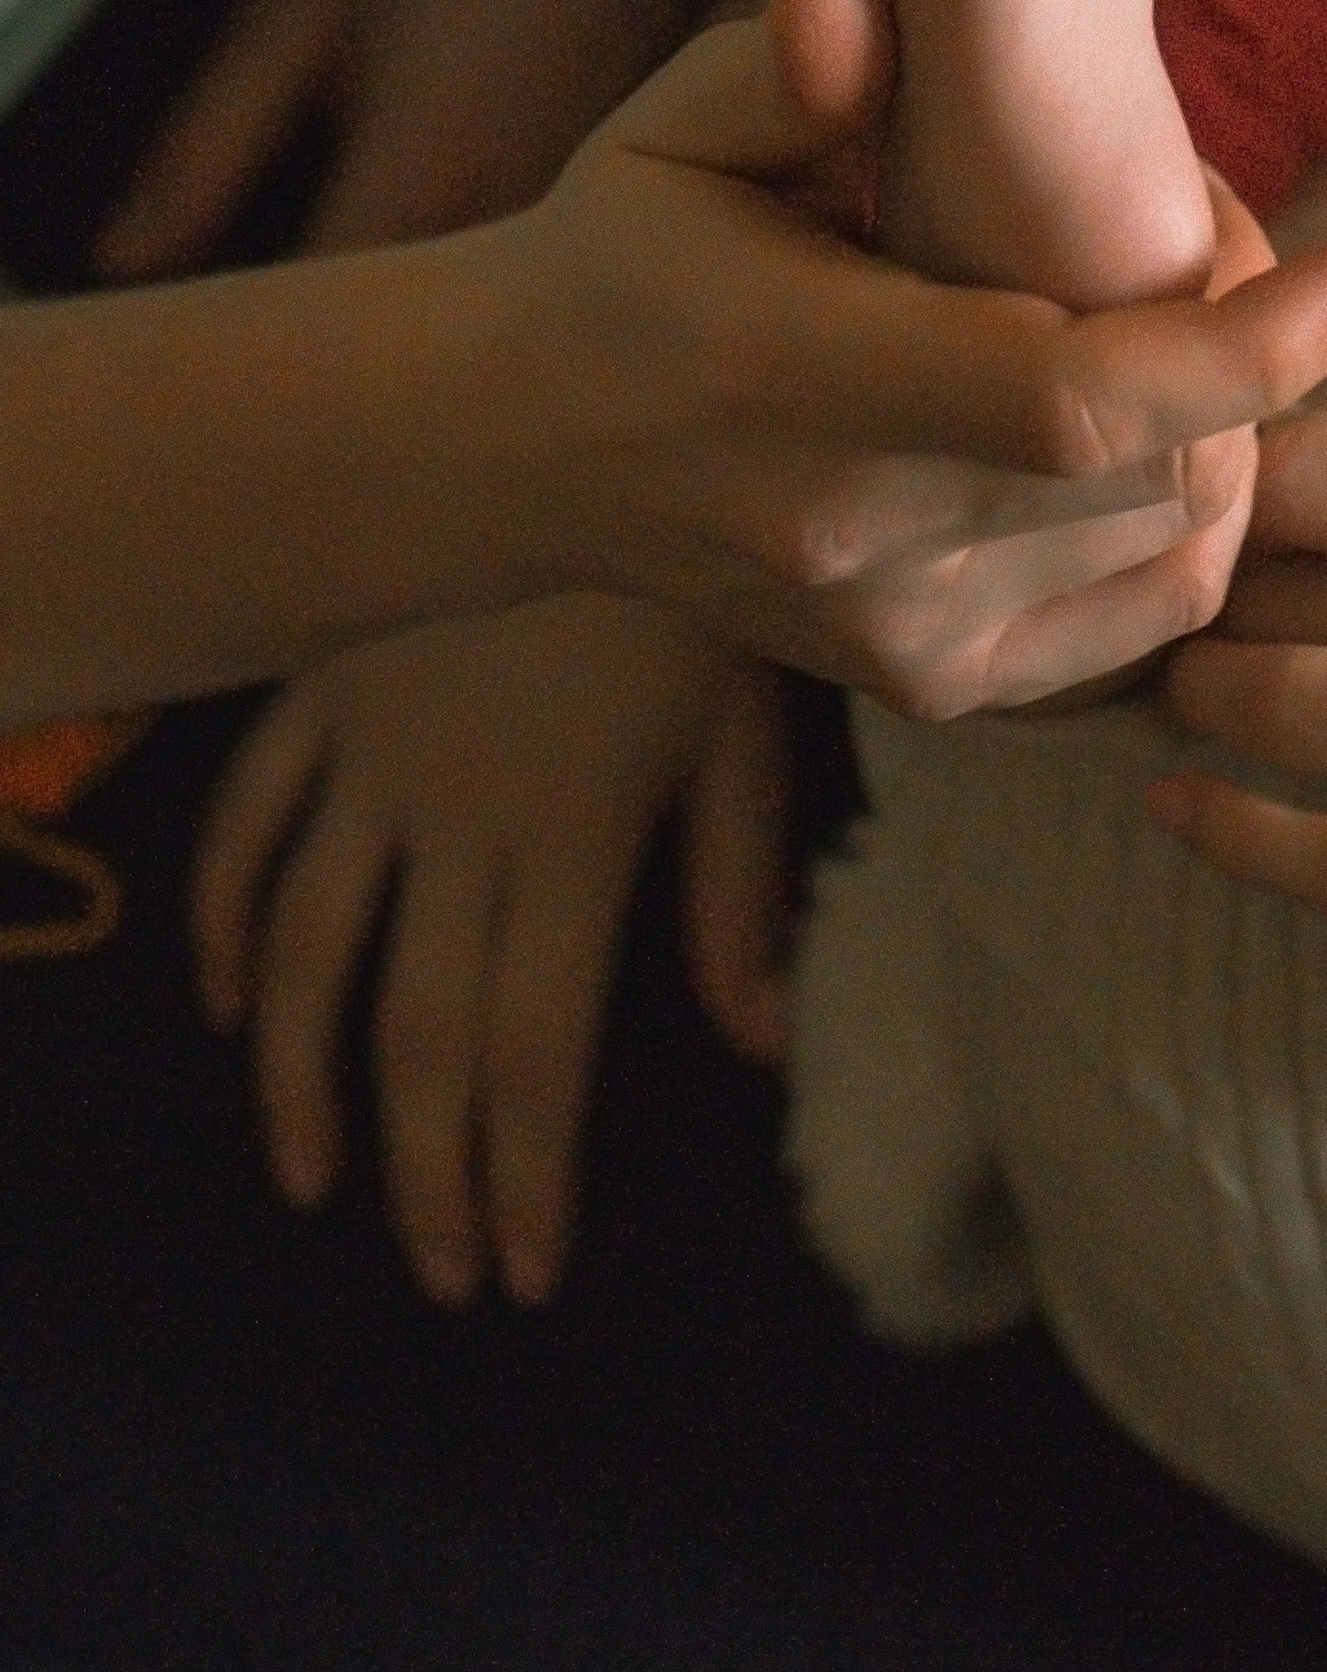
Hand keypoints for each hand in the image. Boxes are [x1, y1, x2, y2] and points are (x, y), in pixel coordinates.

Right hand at [194, 599, 788, 1306]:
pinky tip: (230, 999)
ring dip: (296, 1081)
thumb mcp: (746, 711)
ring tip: (316, 1181)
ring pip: (302, 952)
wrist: (590, 398)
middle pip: (413, 1031)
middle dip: (422, 1170)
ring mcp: (368, 755)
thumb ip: (739, 878)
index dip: (519, 1173)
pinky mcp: (318, 691)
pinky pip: (247, 824)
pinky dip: (225, 917)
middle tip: (435, 1273)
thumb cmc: (701, 559)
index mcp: (571, 835)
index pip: (532, 1050)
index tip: (519, 1271)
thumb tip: (755, 1041)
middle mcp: (452, 816)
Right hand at [479, 0, 1326, 710]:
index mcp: (792, 378)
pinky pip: (1151, 623)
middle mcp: (852, 536)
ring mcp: (899, 637)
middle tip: (1240, 249)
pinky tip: (1198, 440)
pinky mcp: (935, 689)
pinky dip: (1202, 528)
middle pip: (1161, 477)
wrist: (531, 442)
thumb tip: (869, 0)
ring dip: (1241, 442)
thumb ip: (804, 59)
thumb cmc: (639, 240)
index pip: (1069, 401)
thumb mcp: (689, 117)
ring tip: (1213, 337)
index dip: (1244, 351)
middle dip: (1255, 363)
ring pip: (1182, 555)